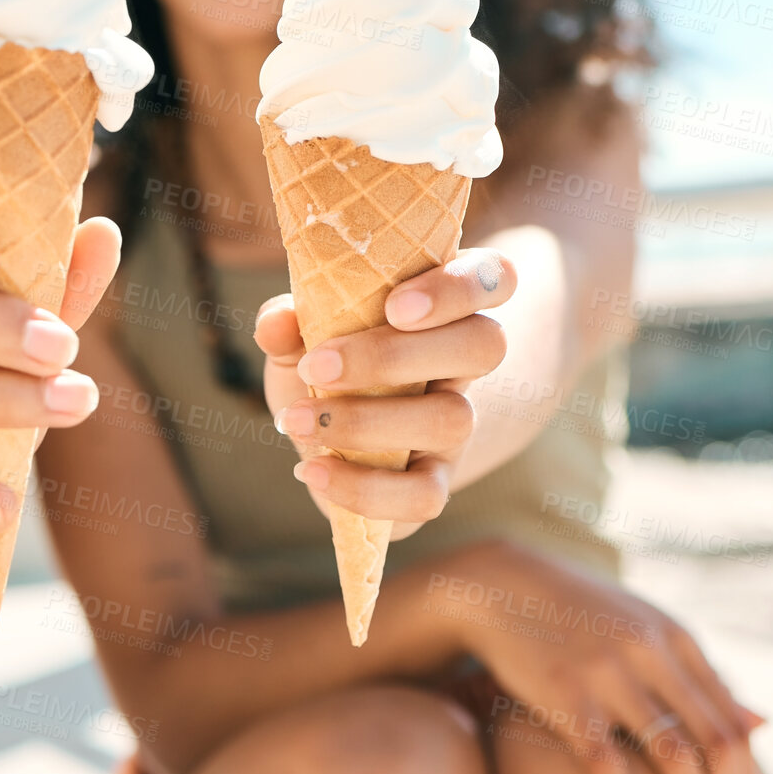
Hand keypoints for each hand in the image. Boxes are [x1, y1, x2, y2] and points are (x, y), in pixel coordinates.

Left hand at [256, 248, 514, 539]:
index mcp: (442, 307)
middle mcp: (463, 363)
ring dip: (365, 421)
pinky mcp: (435, 481)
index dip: (461, 286)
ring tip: (297, 420)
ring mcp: (456, 424)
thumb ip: (287, 320)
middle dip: (396, 354)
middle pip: (484, 344)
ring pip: (453, 419)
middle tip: (318, 366)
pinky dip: (363, 487)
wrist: (331, 436)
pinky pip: (427, 496)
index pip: (495, 277)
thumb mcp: (299, 335)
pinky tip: (312, 470)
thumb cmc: (324, 364)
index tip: (395, 304)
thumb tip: (278, 324)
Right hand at [434, 540, 763, 773]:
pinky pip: (608, 763)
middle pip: (718, 743)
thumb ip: (699, 675)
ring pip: (674, 756)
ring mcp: (609, 673)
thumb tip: (765, 724)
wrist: (498, 582)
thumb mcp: (644, 629)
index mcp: (676, 638)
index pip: (734, 723)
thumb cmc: (576, 611)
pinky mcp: (566, 693)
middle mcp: (651, 652)